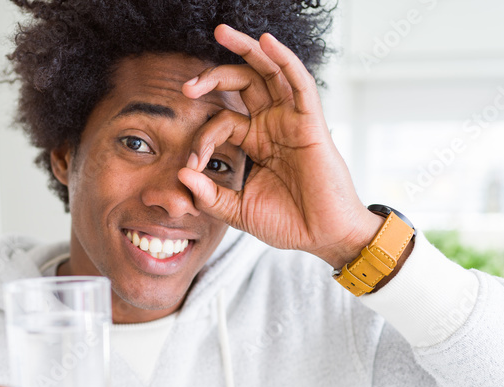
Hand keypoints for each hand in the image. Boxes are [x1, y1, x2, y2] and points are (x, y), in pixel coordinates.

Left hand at [178, 24, 384, 268]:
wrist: (322, 237)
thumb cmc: (288, 223)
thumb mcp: (238, 211)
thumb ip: (210, 195)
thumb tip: (181, 175)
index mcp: (256, 141)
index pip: (222, 122)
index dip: (202, 138)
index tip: (192, 164)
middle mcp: (272, 124)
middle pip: (242, 84)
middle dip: (213, 77)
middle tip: (187, 86)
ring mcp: (291, 120)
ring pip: (268, 72)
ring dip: (246, 49)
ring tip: (221, 32)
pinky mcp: (311, 122)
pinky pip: (299, 83)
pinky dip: (283, 59)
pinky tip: (266, 42)